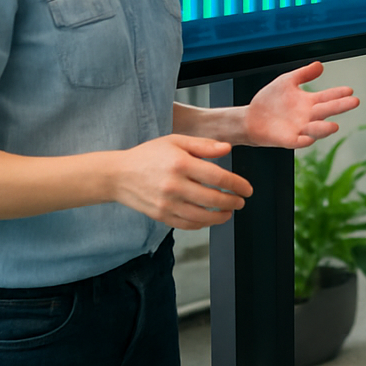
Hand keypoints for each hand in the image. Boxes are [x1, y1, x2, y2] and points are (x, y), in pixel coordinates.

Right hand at [110, 134, 250, 229]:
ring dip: (220, 217)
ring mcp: (166, 203)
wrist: (118, 175)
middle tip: (241, 201)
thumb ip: (204, 145)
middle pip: (212, 199)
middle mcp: (174, 185)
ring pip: (201, 216)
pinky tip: (210, 218)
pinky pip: (187, 224)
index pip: (217, 177)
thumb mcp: (176, 141)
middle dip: (232, 202)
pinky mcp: (160, 216)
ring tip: (229, 212)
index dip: (237, 184)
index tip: (247, 189)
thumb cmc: (149, 155)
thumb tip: (227, 150)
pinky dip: (202, 224)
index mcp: (180, 164)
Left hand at [243, 61, 358, 148]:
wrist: (251, 117)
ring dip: (324, 129)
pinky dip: (304, 141)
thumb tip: (320, 64)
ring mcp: (299, 129)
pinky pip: (298, 141)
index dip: (338, 93)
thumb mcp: (287, 81)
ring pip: (316, 129)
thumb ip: (303, 74)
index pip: (327, 97)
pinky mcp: (288, 139)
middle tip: (354, 102)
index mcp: (309, 102)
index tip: (350, 90)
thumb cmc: (270, 100)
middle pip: (327, 111)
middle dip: (340, 107)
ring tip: (334, 126)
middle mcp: (308, 116)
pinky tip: (308, 138)